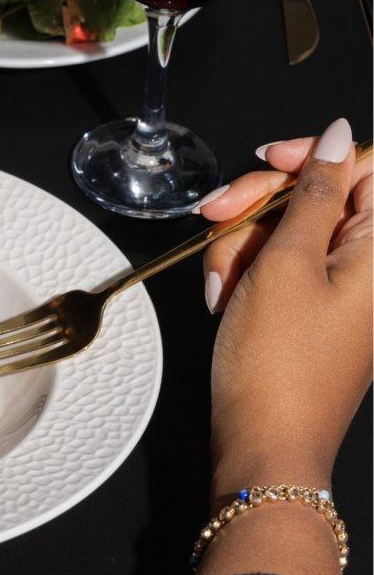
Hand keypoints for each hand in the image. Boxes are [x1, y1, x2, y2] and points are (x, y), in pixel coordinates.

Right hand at [194, 118, 371, 494]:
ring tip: (222, 287)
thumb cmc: (279, 358)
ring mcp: (332, 282)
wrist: (262, 438)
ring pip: (279, 226)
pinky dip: (240, 271)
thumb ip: (315, 192)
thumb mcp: (287, 262)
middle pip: (312, 193)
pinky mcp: (303, 301)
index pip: (363, 165)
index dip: (313, 155)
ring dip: (238, 245)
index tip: (266, 162)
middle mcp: (364, 261)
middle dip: (256, 202)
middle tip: (215, 216)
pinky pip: (270, 261)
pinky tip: (223, 298)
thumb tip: (339, 135)